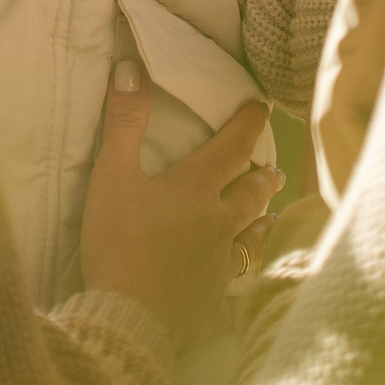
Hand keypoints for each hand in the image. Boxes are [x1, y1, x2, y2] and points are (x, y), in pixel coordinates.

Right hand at [76, 61, 282, 346]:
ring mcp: (221, 264)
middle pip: (250, 194)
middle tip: (273, 171)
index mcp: (197, 188)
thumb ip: (123, 122)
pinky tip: (244, 283)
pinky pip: (236, 286)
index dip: (247, 124)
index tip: (262, 108)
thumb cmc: (118, 242)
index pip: (232, 147)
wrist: (130, 317)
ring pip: (251, 237)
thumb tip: (132, 67)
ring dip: (262, 221)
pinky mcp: (214, 301)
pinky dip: (243, 278)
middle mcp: (220, 223)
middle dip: (262, 177)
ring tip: (271, 215)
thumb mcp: (111, 175)